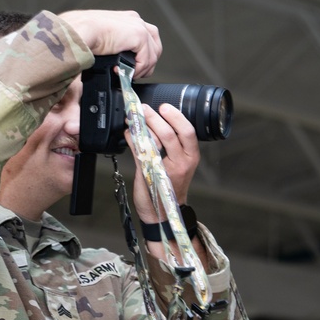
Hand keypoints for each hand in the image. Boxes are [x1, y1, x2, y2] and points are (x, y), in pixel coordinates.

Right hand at [58, 10, 161, 76]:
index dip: (142, 56)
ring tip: (130, 76)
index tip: (133, 69)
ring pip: (153, 54)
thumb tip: (113, 61)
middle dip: (148, 63)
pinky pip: (147, 59)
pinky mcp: (139, 36)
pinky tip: (127, 73)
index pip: (146, 38)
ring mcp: (138, 27)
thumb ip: (112, 46)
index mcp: (127, 19)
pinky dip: (139, 70)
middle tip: (136, 75)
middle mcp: (135, 20)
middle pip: (155, 45)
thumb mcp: (101, 40)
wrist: (78, 32)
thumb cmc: (81, 34)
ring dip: (144, 69)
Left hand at [127, 103, 199, 223]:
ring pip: (153, 142)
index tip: (164, 106)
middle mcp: (180, 163)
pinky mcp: (148, 175)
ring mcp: (164, 170)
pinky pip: (138, 152)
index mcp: (191, 157)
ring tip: (132, 117)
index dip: (176, 116)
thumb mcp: (178, 164)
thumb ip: (171, 145)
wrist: (164, 212)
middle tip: (143, 109)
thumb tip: (155, 120)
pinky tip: (128, 133)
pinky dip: (131, 139)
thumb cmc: (171, 186)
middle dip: (154, 118)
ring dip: (140, 126)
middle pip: (169, 134)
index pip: (188, 132)